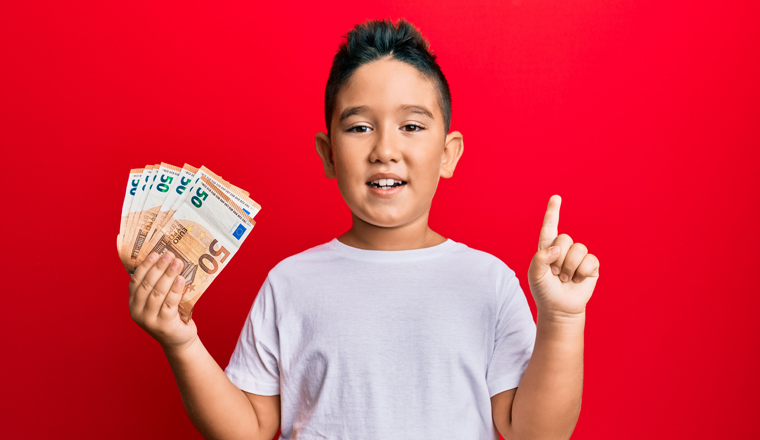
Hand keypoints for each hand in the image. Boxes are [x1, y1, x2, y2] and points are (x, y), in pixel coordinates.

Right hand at [128, 250, 197, 350]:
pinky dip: (176, 289)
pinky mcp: (164, 325)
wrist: (178, 340)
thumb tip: (165, 260)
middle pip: (147, 285)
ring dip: (168, 275)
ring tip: (178, 262)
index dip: (145, 265)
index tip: (156, 253)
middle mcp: (137, 312)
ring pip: (158, 292)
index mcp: (133, 303)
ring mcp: (149, 320)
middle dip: (159, 267)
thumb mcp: (158, 301)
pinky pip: (170, 303)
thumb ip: (156, 286)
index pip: (135, 281)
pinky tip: (181, 279)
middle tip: (169, 254)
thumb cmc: (170, 316)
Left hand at [527, 195, 599, 318]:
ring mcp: (578, 256)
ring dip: (570, 268)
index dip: (553, 212)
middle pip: (565, 238)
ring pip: (578, 249)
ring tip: (565, 279)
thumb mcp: (535, 275)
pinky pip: (590, 260)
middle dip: (559, 258)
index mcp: (547, 248)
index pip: (550, 227)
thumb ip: (540, 259)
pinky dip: (582, 273)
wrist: (559, 308)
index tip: (556, 198)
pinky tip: (577, 280)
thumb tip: (557, 248)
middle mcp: (563, 249)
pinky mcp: (591, 265)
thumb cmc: (544, 291)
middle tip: (555, 274)